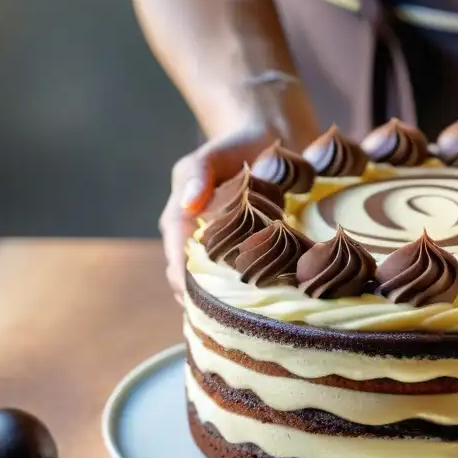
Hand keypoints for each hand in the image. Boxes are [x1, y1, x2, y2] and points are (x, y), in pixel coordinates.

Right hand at [160, 127, 275, 303]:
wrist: (266, 141)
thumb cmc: (229, 150)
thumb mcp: (207, 156)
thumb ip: (196, 175)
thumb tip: (188, 204)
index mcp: (181, 225)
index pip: (177, 261)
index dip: (185, 283)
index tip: (201, 300)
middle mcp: (200, 244)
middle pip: (198, 283)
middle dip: (213, 300)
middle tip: (235, 316)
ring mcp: (227, 251)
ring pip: (226, 286)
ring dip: (238, 300)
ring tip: (257, 314)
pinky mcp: (255, 252)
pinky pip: (255, 278)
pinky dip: (262, 289)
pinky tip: (280, 300)